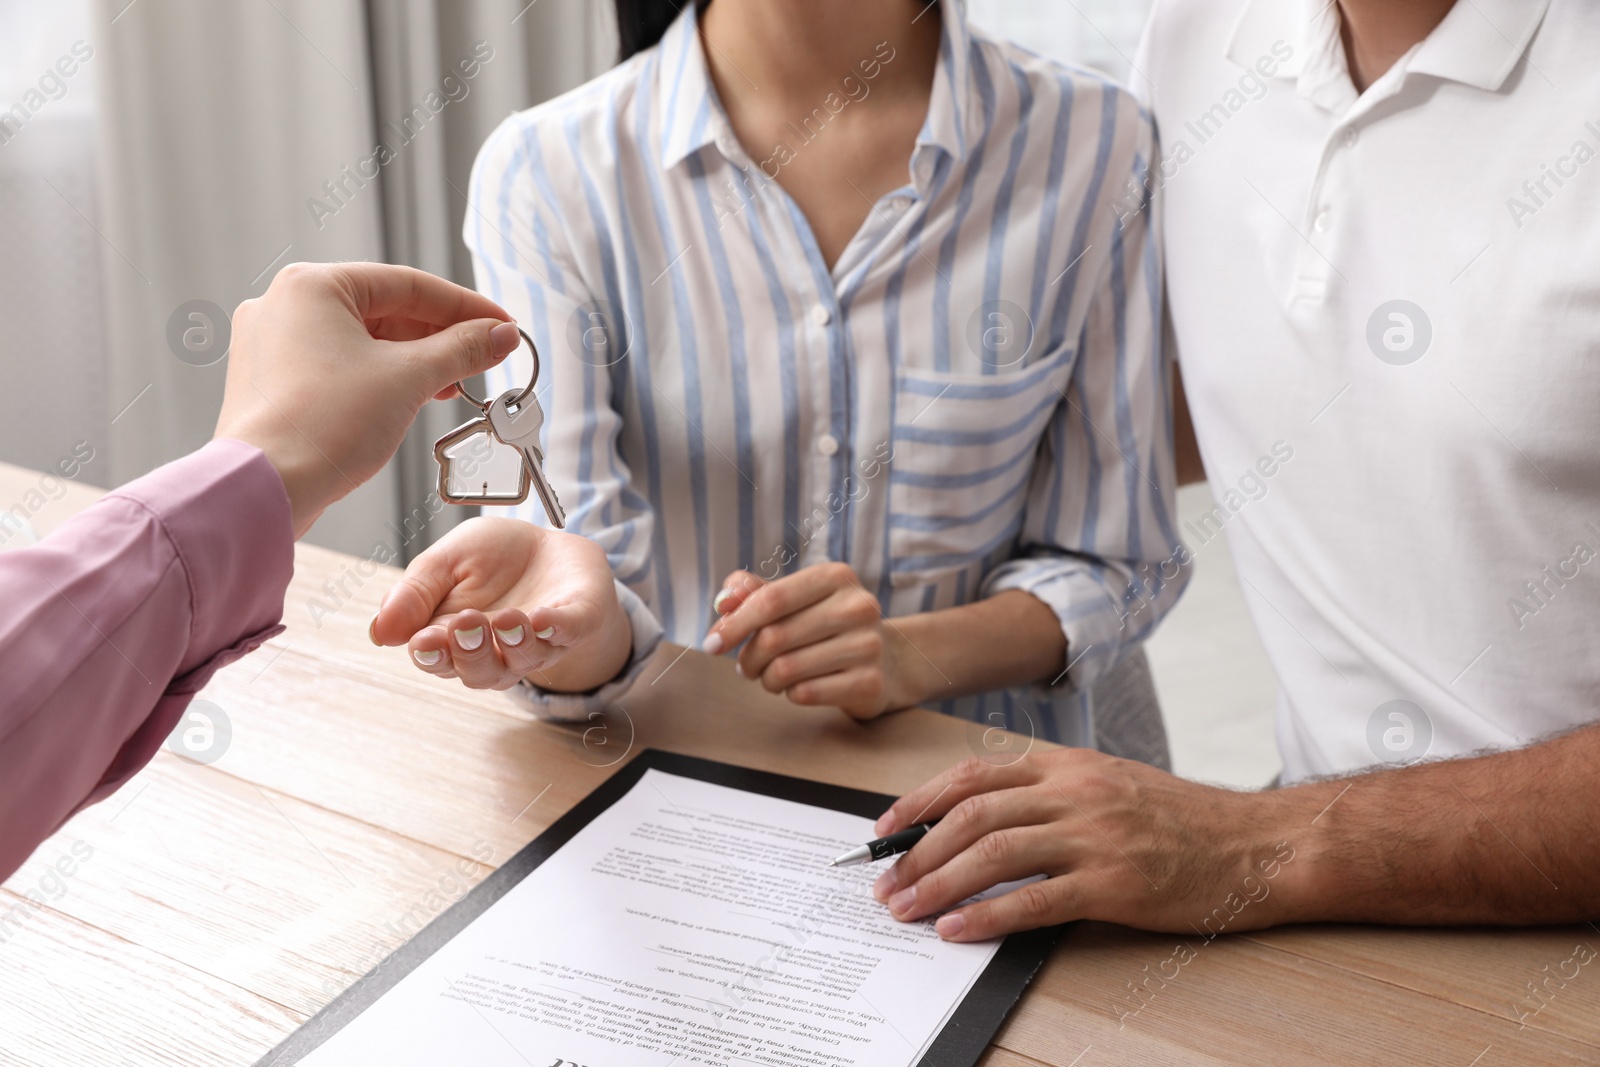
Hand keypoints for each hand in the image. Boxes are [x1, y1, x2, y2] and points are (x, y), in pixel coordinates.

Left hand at [214, 262, 520, 536]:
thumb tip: (499, 335)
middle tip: (484, 358)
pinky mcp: (273, 383)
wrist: (267, 488)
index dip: (465, 308)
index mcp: (312, 286)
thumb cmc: (323, 425)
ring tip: (454, 385)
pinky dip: (379, 378)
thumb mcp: (410, 378)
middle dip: (440, 338)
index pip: (408, 285)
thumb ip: (462, 350)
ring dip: (414, 361)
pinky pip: (339, 366)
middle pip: (385, 311)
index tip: (501, 327)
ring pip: (363, 341)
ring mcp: (273, 345)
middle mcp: (285, 306)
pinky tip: (410, 398)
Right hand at [369, 517, 633, 693]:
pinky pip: (569, 632)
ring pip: (525, 659)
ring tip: (507, 620)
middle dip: (472, 651)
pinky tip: (544, 618)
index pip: (438, 659)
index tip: (424, 640)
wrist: (547, 543)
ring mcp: (540, 642)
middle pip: (480, 672)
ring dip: (515, 642)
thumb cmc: (491, 559)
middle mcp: (497, 652)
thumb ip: (415, 593)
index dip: (432, 654)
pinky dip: (558, 627)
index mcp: (455, 640)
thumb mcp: (444, 562)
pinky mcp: (577, 622)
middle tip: (466, 623)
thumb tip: (379, 632)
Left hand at [701, 563, 920, 718]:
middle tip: (746, 666)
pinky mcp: (870, 682)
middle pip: (775, 636)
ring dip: (767, 679)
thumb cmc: (827, 626)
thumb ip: (756, 593)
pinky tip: (798, 687)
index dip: (735, 623)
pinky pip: (806, 693)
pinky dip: (791, 694)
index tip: (711, 643)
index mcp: (836, 577)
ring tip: (771, 677)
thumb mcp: (796, 601)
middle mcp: (857, 606)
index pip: (771, 599)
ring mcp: (868, 645)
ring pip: (787, 669)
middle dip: (749, 657)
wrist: (885, 661)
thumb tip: (724, 600)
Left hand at [870, 751, 1297, 940]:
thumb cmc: (1182, 820)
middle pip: (971, 814)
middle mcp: (1074, 791)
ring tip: (907, 908)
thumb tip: (977, 822)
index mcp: (1067, 765)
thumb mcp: (1108, 784)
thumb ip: (1048, 794)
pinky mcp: (1115, 883)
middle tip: (885, 884)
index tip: (884, 831)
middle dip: (916, 850)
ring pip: (993, 852)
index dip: (917, 802)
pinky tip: (957, 930)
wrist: (1257, 844)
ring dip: (938, 882)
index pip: (971, 776)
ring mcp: (1095, 835)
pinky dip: (987, 915)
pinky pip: (1035, 898)